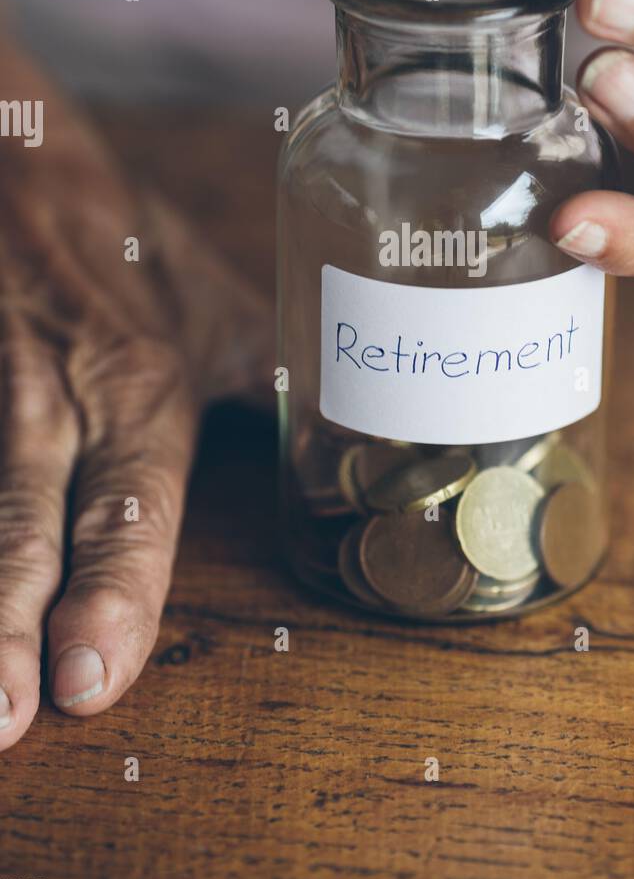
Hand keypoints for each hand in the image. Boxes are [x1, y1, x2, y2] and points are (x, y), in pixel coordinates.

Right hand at [0, 34, 270, 750]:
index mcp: (140, 384)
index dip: (113, 589)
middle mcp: (56, 397)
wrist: (16, 159)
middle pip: (28, 519)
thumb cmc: (124, 244)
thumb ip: (269, 386)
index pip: (132, 500)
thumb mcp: (217, 307)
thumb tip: (354, 450)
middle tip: (6, 719)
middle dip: (11, 625)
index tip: (89, 676)